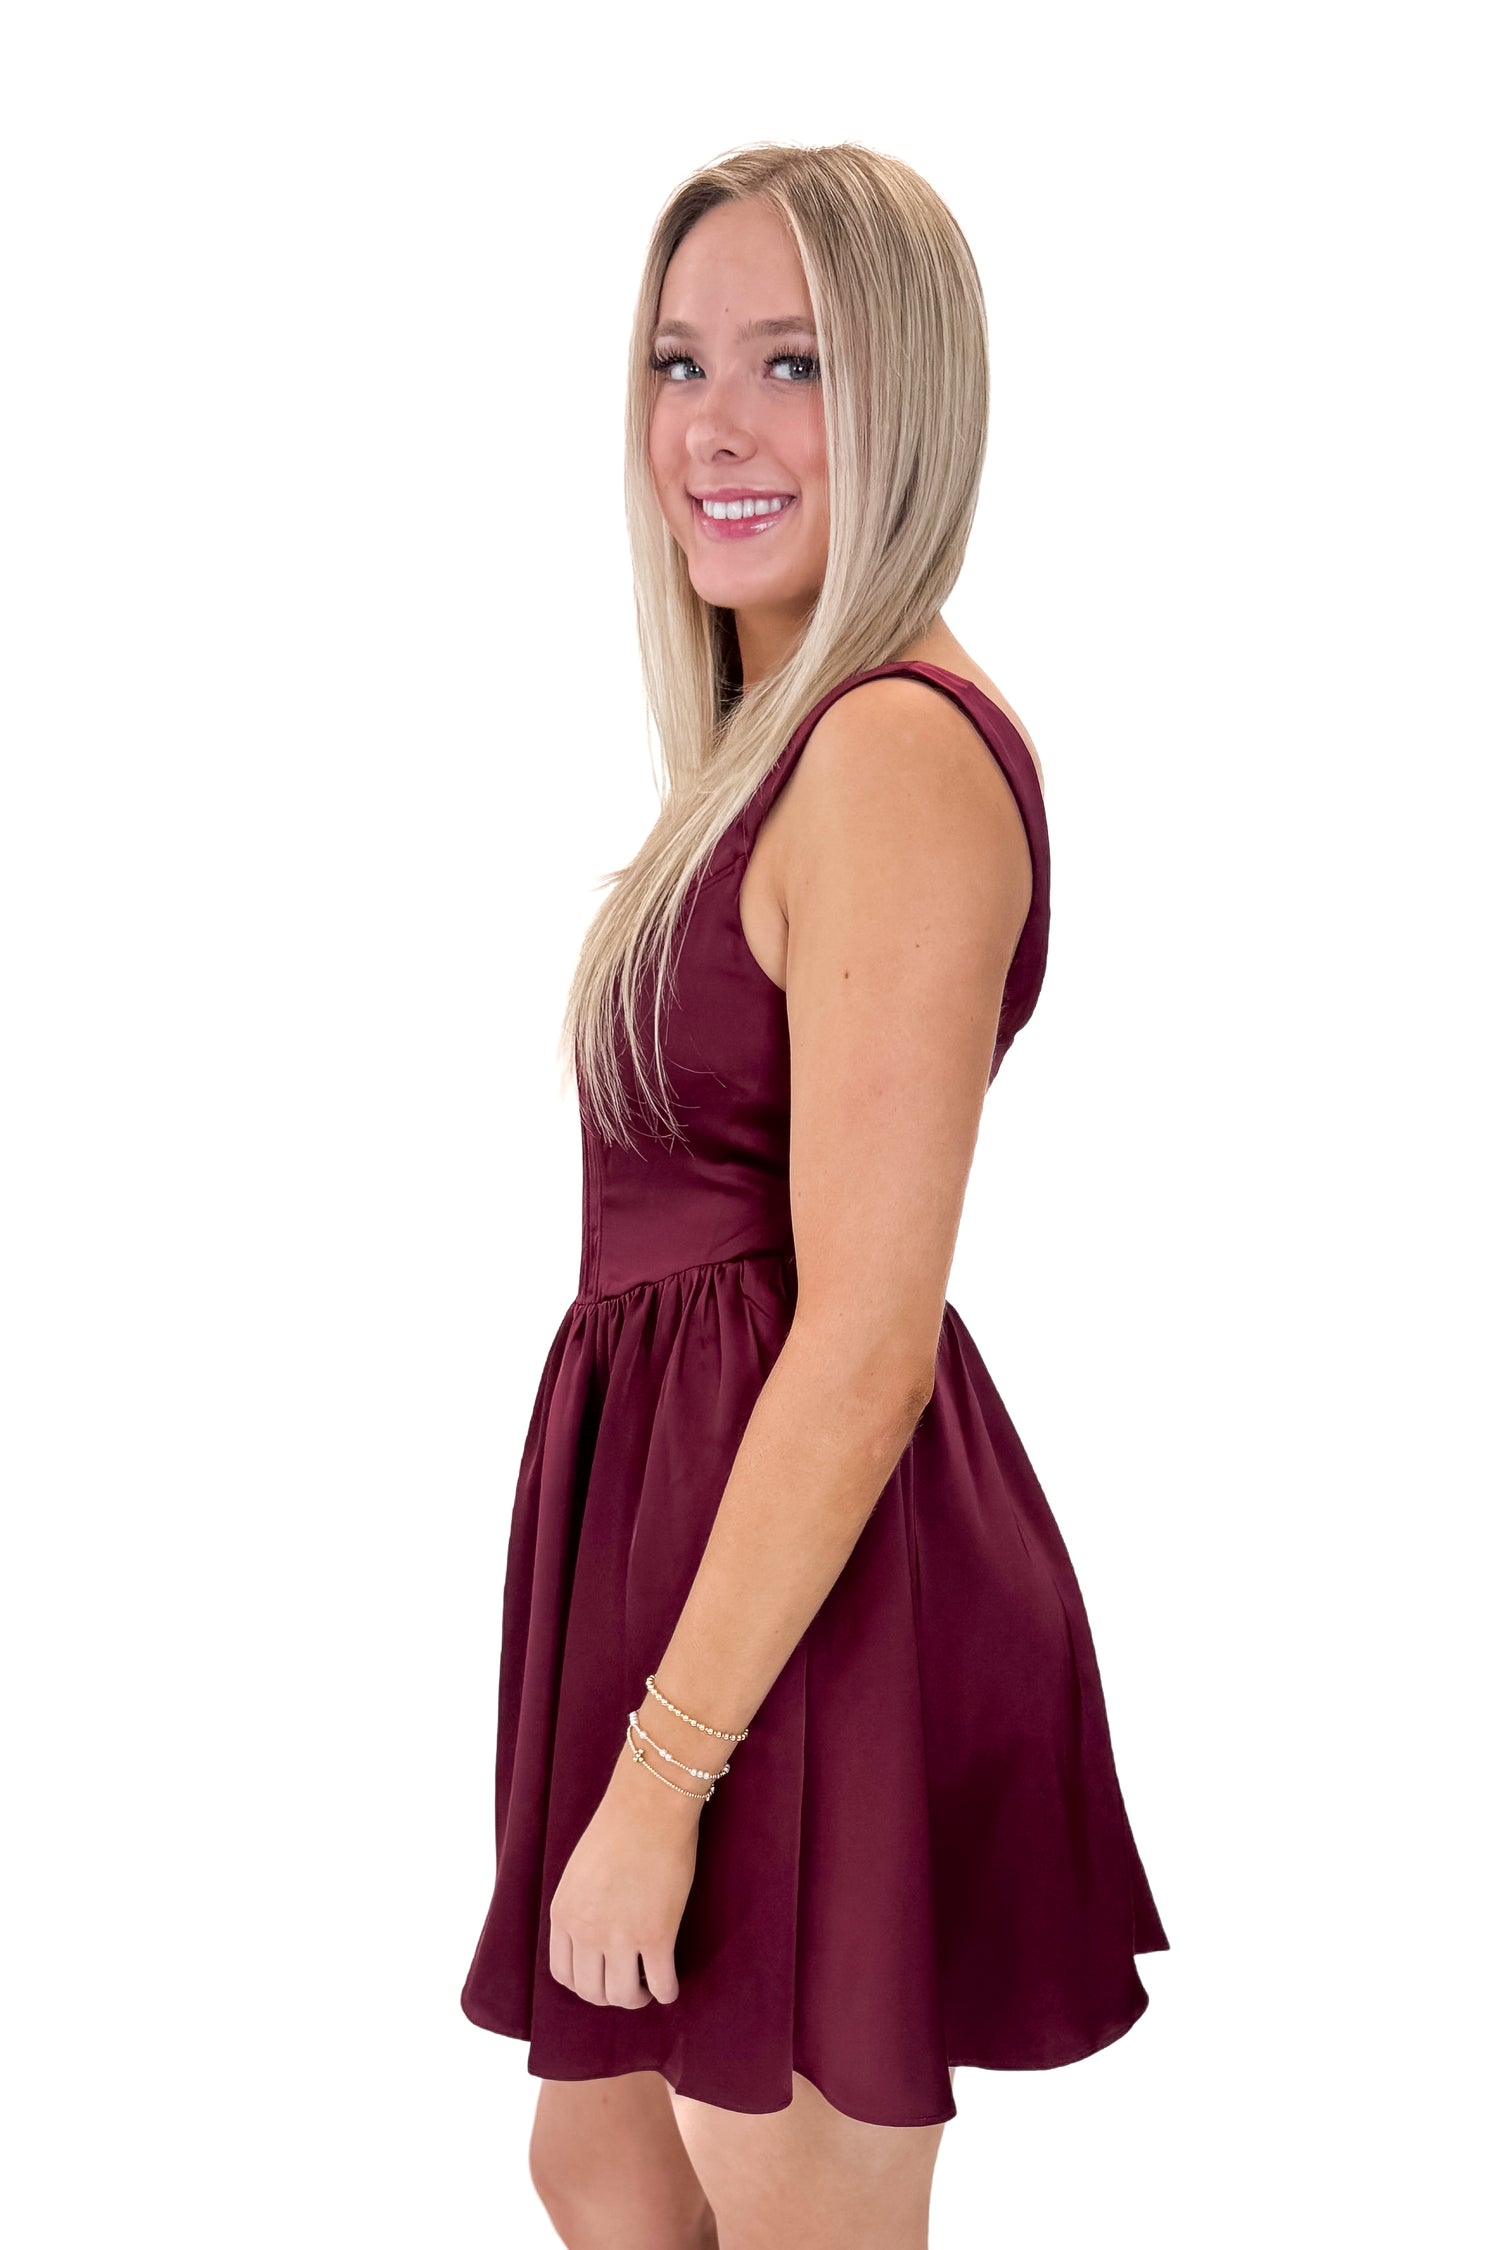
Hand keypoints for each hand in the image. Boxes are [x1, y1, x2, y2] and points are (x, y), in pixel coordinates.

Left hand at [547, 1738, 705, 2007]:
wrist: (649, 1806)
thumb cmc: (618, 1828)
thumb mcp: (579, 1872)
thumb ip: (580, 1907)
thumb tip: (592, 1936)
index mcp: (564, 1914)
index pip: (563, 1974)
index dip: (584, 1984)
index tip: (601, 1978)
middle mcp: (587, 1932)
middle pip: (592, 1992)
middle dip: (610, 1996)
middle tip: (628, 1986)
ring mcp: (621, 1936)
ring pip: (624, 1996)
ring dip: (637, 1998)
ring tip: (648, 1988)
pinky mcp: (657, 1935)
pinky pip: (661, 1984)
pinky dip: (667, 1992)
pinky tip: (670, 1985)